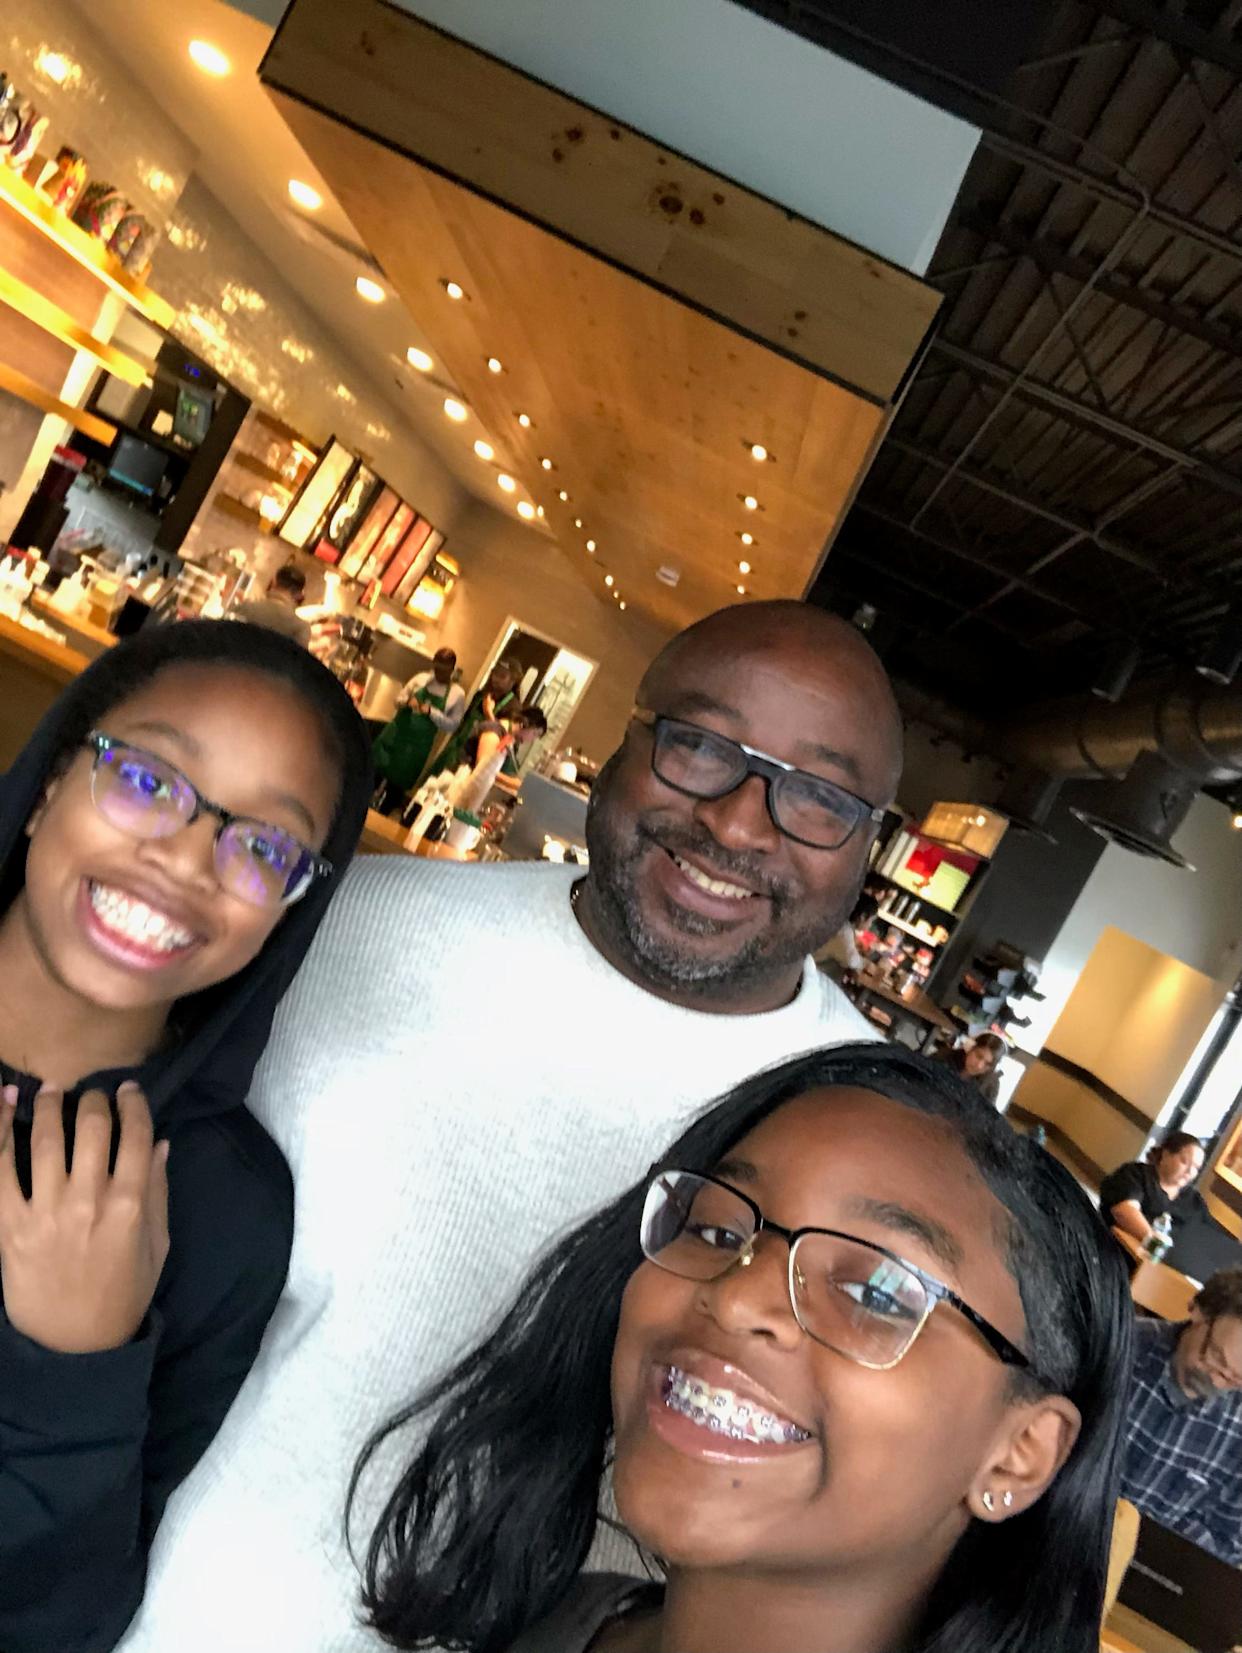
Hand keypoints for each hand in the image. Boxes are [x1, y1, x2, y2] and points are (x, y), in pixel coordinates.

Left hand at [0, 1083, 169, 1353]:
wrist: (74, 1347)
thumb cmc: (122, 1295)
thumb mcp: (156, 1246)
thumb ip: (157, 1192)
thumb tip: (159, 1142)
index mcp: (130, 1206)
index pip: (135, 1135)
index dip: (133, 1103)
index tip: (128, 1090)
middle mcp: (88, 1201)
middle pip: (92, 1128)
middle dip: (93, 1100)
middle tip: (91, 1094)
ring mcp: (45, 1212)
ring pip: (45, 1139)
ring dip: (49, 1105)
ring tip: (51, 1091)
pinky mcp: (8, 1226)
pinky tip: (3, 1104)